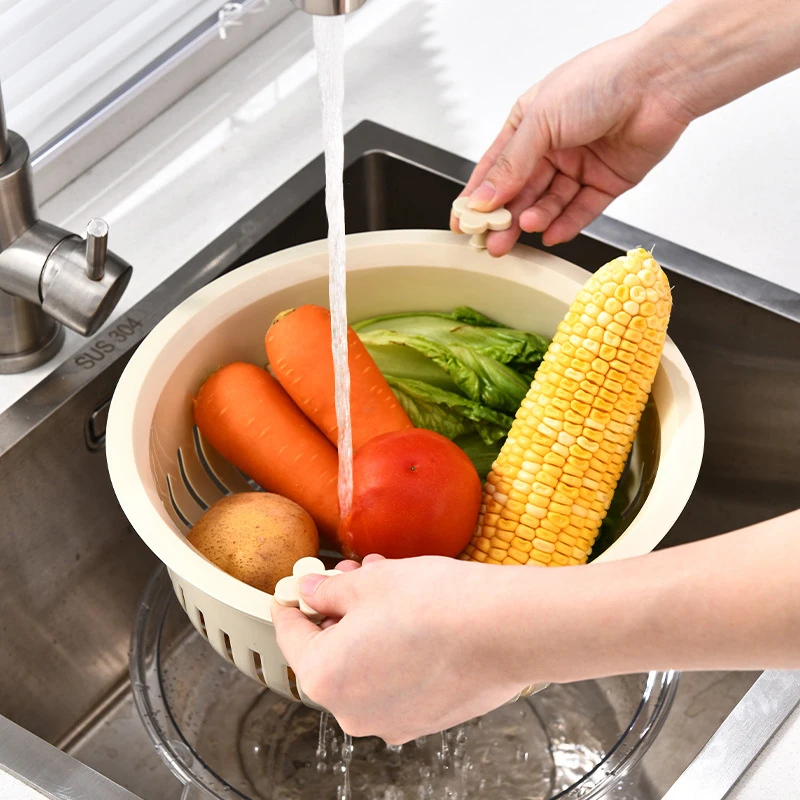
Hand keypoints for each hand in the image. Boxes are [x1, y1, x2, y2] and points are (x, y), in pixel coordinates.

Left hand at [271, 555, 529, 743]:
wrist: (502, 630)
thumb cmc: (433, 603)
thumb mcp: (369, 582)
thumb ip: (330, 590)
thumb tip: (312, 592)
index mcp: (325, 676)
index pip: (291, 637)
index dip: (290, 606)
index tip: (291, 592)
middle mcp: (351, 710)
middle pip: (329, 654)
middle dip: (338, 612)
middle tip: (350, 576)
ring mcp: (389, 721)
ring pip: (363, 668)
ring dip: (366, 629)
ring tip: (388, 588)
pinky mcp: (424, 720)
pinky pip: (393, 684)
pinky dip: (393, 653)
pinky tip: (412, 619)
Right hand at [450, 30, 691, 255]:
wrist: (658, 81)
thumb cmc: (600, 81)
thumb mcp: (540, 122)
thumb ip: (510, 166)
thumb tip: (483, 197)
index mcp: (529, 125)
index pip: (495, 168)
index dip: (478, 197)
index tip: (463, 223)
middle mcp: (553, 146)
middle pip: (521, 192)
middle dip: (506, 218)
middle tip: (492, 241)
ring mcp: (580, 165)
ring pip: (550, 203)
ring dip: (535, 219)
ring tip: (524, 228)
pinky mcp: (607, 181)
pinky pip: (581, 210)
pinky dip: (566, 224)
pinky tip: (552, 233)